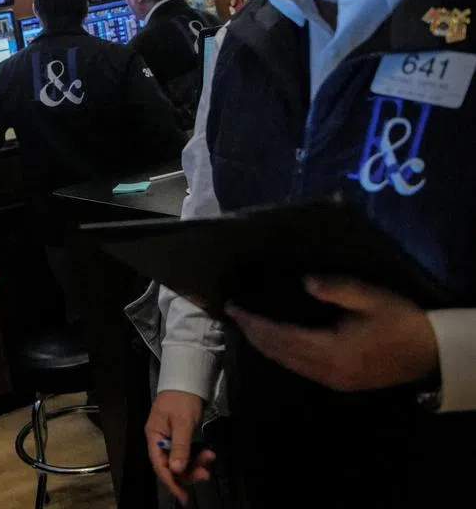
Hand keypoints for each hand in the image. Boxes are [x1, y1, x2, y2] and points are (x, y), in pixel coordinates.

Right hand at [145, 390, 215, 504]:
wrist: (188, 379)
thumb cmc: (182, 399)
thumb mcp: (182, 423)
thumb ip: (179, 447)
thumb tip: (175, 470)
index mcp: (154, 436)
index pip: (160, 465)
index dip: (171, 481)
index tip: (183, 495)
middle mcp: (160, 439)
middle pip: (171, 465)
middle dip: (188, 472)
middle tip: (206, 474)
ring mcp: (170, 438)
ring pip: (181, 460)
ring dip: (196, 463)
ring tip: (211, 458)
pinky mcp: (180, 436)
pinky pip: (187, 452)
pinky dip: (198, 455)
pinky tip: (208, 453)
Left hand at [226, 276, 438, 391]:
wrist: (430, 353)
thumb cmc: (401, 322)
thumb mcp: (371, 298)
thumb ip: (337, 289)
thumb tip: (306, 282)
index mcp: (332, 351)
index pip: (282, 337)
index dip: (256, 324)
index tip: (236, 308)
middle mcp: (326, 371)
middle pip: (279, 353)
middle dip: (254, 334)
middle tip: (234, 314)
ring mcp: (332, 380)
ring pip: (287, 363)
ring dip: (264, 345)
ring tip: (246, 325)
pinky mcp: (338, 382)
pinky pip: (300, 367)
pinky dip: (281, 353)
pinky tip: (273, 341)